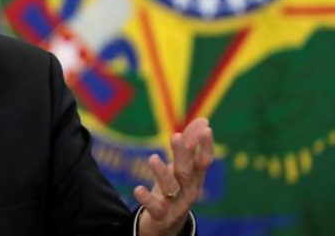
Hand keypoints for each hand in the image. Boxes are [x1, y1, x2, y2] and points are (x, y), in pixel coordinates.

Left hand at [135, 117, 213, 235]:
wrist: (168, 224)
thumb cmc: (177, 188)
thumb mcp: (183, 167)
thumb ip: (191, 144)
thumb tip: (203, 120)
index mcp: (195, 177)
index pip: (204, 161)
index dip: (206, 146)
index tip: (207, 129)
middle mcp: (188, 190)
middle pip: (186, 171)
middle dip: (182, 154)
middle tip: (175, 136)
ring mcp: (175, 203)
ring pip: (170, 188)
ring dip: (162, 172)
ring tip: (152, 158)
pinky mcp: (161, 215)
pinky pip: (154, 207)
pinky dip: (146, 198)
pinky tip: (137, 189)